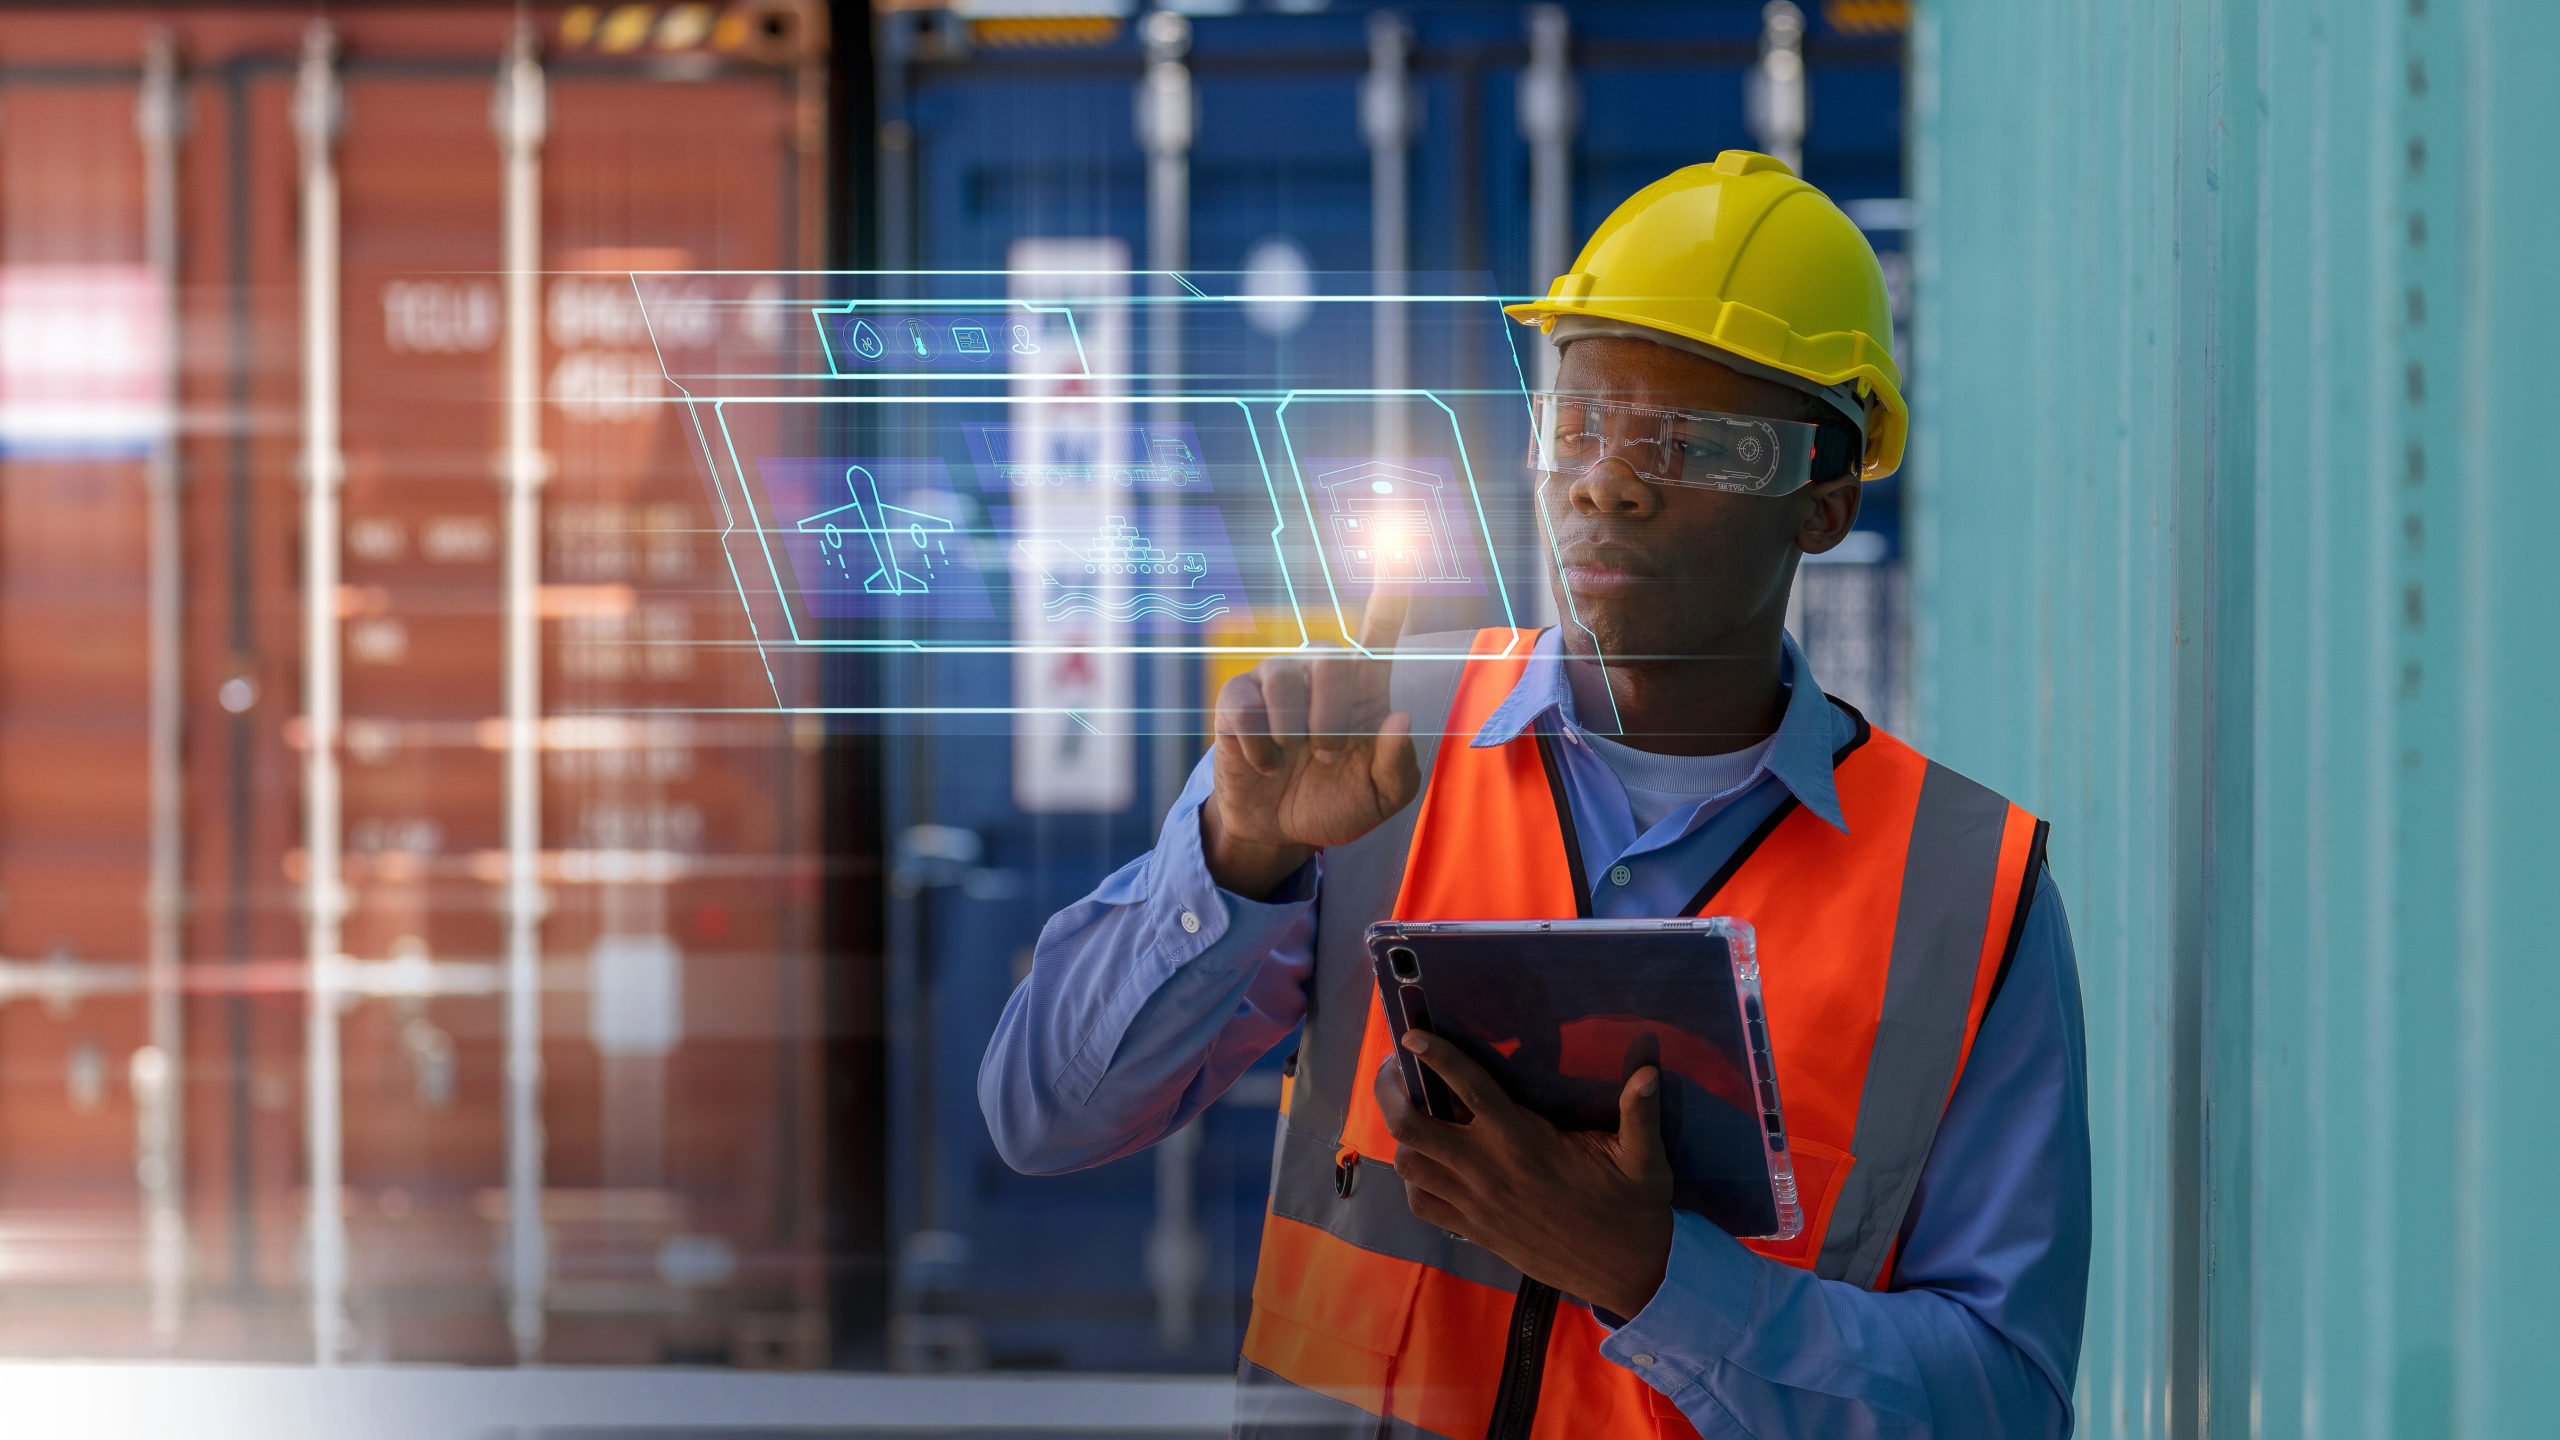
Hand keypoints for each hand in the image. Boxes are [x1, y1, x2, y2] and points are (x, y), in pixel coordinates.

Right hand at [1202, 589, 1418, 897]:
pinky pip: (1245, 709)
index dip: (1390, 591)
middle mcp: (1319, 674)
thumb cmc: (1336, 801)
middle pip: (1332, 658)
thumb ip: (1397, 764)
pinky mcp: (1236, 703)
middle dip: (1332, 715)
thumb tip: (1398, 718)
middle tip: (1330, 756)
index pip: (1380, 628)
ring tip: (1297, 760)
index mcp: (1364, 688)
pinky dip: (1260, 747)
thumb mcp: (1380, 797)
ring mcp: (1275, 683)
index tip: (1400, 549)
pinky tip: (1268, 766)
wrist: (1280, 831)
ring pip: (1285, 678)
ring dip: (1295, 730)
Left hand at [1375, 1032, 1674, 1319]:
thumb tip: (1649, 1066)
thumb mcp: (1644, 1158)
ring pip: (1410, 1165)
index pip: (1470, 1089)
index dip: (1437, 1057)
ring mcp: (1475, 1204)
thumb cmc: (1633, 1208)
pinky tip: (1427, 1162)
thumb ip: (1639, 1111)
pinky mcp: (1474, 1231)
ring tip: (1407, 1109)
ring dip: (1400, 1135)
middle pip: (1413, 1127)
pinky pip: (1421, 1204)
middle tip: (1394, 1068)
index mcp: (1524, 1142)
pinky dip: (1413, 1179)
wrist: (1626, 1273)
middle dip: (1391, 1092)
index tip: (1411, 1035)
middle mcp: (1489, 1170)